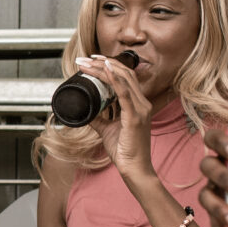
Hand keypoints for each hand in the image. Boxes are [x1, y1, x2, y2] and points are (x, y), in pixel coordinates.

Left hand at [76, 54, 156, 179]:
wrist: (134, 168)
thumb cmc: (125, 150)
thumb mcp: (107, 130)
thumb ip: (98, 119)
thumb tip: (85, 111)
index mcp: (137, 104)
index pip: (125, 77)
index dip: (109, 66)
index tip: (93, 60)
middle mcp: (142, 103)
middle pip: (123, 74)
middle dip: (103, 63)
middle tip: (86, 58)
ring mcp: (140, 109)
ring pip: (123, 79)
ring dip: (104, 68)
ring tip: (88, 62)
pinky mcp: (135, 117)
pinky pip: (125, 93)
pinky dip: (114, 80)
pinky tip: (105, 70)